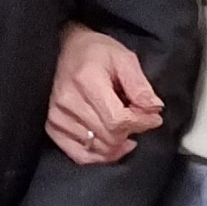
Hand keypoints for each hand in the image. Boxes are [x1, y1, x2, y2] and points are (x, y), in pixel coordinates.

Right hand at [47, 23, 165, 166]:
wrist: (66, 49)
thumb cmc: (96, 52)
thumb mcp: (124, 58)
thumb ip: (140, 85)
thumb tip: (154, 109)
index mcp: (86, 81)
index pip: (117, 120)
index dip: (141, 123)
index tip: (154, 118)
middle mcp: (67, 102)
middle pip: (109, 137)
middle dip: (131, 131)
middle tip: (139, 119)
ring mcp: (57, 117)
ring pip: (98, 148)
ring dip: (118, 143)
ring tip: (125, 127)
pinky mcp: (52, 127)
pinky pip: (80, 155)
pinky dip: (100, 156)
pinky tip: (112, 147)